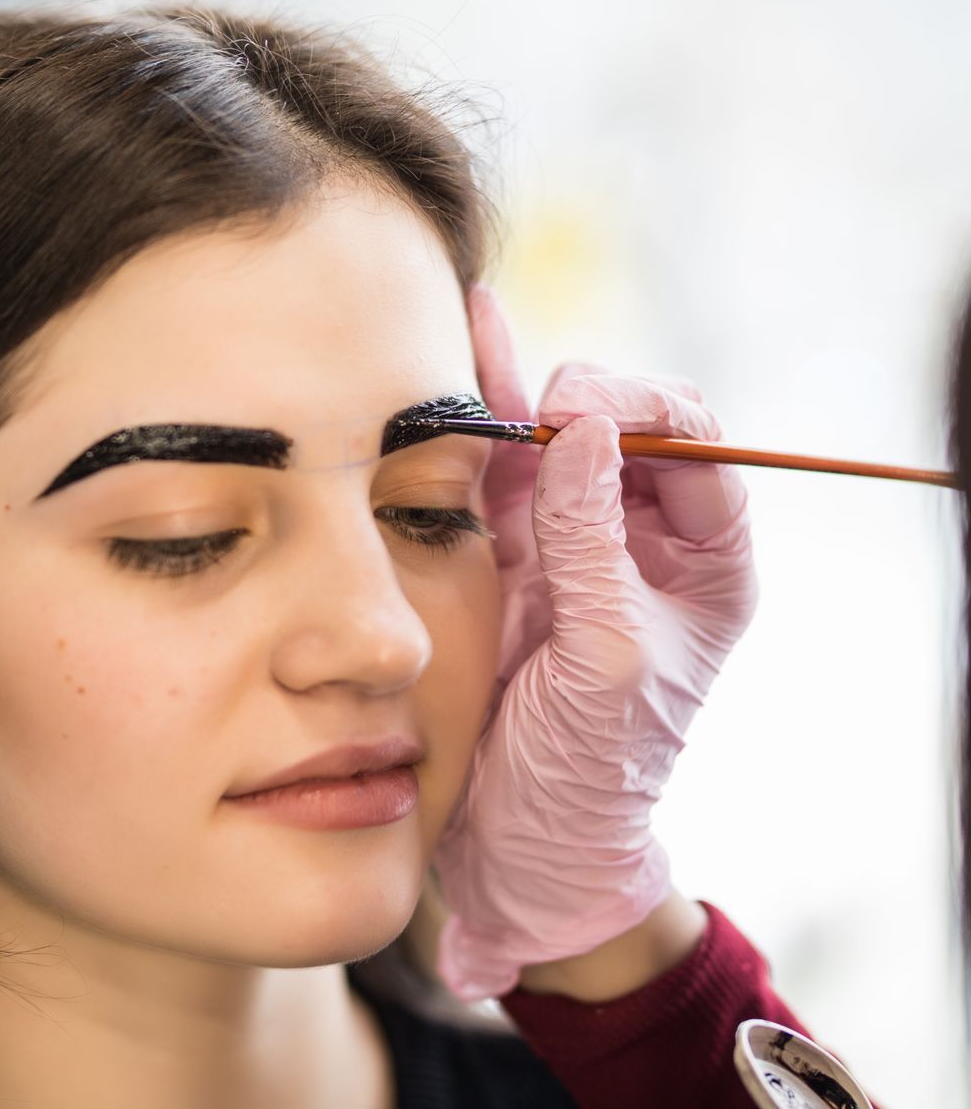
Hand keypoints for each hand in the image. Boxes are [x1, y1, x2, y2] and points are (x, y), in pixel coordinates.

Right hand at [430, 283, 758, 1000]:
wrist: (524, 845)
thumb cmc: (591, 773)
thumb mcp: (605, 661)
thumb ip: (591, 544)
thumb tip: (585, 429)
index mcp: (705, 565)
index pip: (696, 448)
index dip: (645, 414)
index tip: (580, 418)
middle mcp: (640, 539)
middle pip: (625, 423)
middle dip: (584, 394)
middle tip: (538, 404)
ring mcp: (568, 540)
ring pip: (551, 434)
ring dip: (516, 386)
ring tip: (471, 321)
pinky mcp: (503, 553)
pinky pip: (492, 470)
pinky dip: (476, 411)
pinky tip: (461, 339)